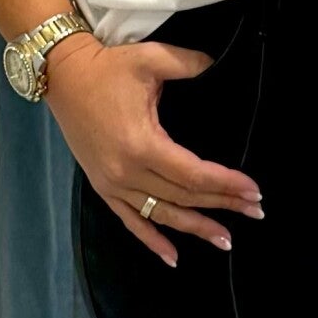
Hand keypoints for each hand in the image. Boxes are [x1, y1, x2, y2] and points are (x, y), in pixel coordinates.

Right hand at [45, 32, 263, 267]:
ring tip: (225, 239)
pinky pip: (131, 221)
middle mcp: (127, 172)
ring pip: (162, 214)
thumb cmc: (108, 67)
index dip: (226, 184)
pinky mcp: (102, 188)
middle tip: (255, 211)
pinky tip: (174, 258)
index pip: (194, 174)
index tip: (254, 191)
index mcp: (141, 144)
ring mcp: (112, 184)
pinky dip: (152, 241)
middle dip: (222, 204)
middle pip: (184, 196)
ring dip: (195, 228)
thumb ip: (190, 64)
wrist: (62, 75)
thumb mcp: (151, 58)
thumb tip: (217, 66)